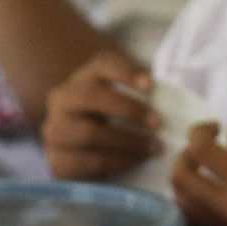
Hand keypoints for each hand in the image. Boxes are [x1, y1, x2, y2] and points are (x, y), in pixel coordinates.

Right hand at [46, 49, 161, 180]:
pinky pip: (90, 161)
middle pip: (90, 95)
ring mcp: (55, 130)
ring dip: (129, 142)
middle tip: (158, 124)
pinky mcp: (57, 160)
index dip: (126, 71)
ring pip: (90, 133)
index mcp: (82, 78)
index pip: (101, 64)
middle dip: (129, 109)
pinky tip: (136, 160)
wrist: (80, 155)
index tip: (151, 85)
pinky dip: (119, 161)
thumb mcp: (122, 103)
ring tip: (154, 148)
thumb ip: (140, 97)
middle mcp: (62, 99)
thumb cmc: (111, 124)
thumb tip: (171, 101)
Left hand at [171, 126, 226, 225]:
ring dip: (186, 185)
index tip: (215, 127)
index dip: (200, 131)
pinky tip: (221, 205)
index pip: (201, 150)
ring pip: (181, 208)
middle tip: (205, 149)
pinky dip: (199, 211)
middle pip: (178, 179)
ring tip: (207, 175)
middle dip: (184, 156)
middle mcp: (223, 214)